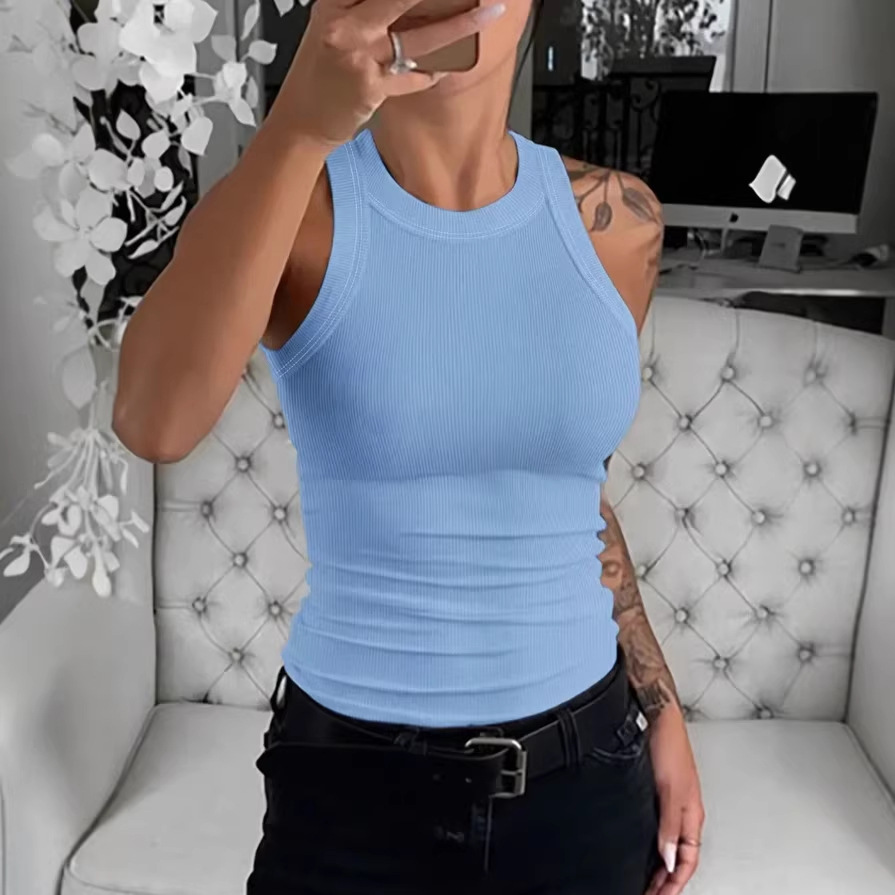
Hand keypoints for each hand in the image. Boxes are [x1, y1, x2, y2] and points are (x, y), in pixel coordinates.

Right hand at [269, 0, 506, 149]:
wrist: (300, 120)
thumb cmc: (321, 74)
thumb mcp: (335, 27)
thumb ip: (368, 9)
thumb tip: (414, 4)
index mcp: (335, 2)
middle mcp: (345, 24)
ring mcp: (358, 57)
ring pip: (418, 36)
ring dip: (459, 25)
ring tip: (488, 13)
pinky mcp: (370, 88)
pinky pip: (412, 77)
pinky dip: (430, 74)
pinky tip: (443, 69)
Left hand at [645, 706, 704, 894]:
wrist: (655, 715)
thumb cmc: (668, 745)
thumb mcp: (670, 789)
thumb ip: (670, 825)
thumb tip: (669, 859)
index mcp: (692, 815)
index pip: (688, 862)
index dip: (675, 884)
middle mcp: (683, 812)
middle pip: (678, 857)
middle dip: (665, 881)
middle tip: (647, 894)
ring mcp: (670, 803)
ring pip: (667, 845)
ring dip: (657, 866)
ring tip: (643, 882)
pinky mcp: (656, 793)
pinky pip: (656, 829)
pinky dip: (649, 845)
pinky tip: (639, 849)